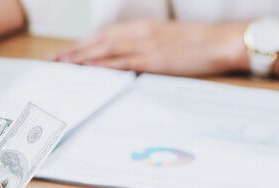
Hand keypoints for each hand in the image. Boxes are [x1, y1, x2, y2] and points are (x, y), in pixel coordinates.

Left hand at [51, 20, 248, 75]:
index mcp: (144, 27)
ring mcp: (147, 46)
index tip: (70, 50)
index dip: (86, 42)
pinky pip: (123, 63)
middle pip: (101, 40)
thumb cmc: (199, 43)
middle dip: (77, 49)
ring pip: (107, 50)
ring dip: (83, 57)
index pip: (108, 34)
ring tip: (65, 63)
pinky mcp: (154, 60)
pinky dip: (103, 65)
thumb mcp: (168, 39)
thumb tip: (130, 57)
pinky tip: (90, 69)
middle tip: (56, 58)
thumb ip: (147, 45)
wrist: (221, 42)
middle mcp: (141, 34)